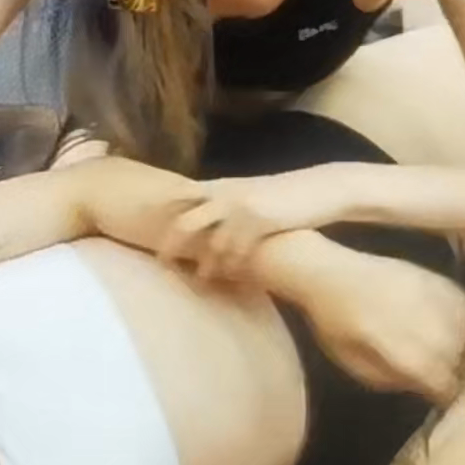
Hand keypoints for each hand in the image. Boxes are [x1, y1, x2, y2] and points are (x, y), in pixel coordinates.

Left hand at [161, 169, 349, 280]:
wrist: (324, 187)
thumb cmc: (286, 193)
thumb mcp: (251, 191)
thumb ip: (227, 201)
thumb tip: (205, 218)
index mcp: (222, 184)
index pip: (180, 195)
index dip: (160, 211)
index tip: (141, 226)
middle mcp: (227, 193)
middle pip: (185, 220)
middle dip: (171, 243)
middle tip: (162, 263)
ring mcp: (243, 207)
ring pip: (211, 241)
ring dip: (204, 263)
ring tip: (201, 280)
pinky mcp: (262, 221)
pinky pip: (238, 249)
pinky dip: (231, 266)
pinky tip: (230, 278)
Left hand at [300, 249, 464, 402]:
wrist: (329, 270)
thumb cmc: (334, 322)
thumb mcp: (353, 363)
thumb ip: (392, 379)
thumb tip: (425, 387)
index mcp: (399, 347)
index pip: (441, 380)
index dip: (446, 393)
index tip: (444, 398)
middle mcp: (424, 322)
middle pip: (460, 357)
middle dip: (458, 372)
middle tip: (449, 377)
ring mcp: (434, 296)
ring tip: (455, 353)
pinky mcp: (438, 279)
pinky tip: (456, 328)